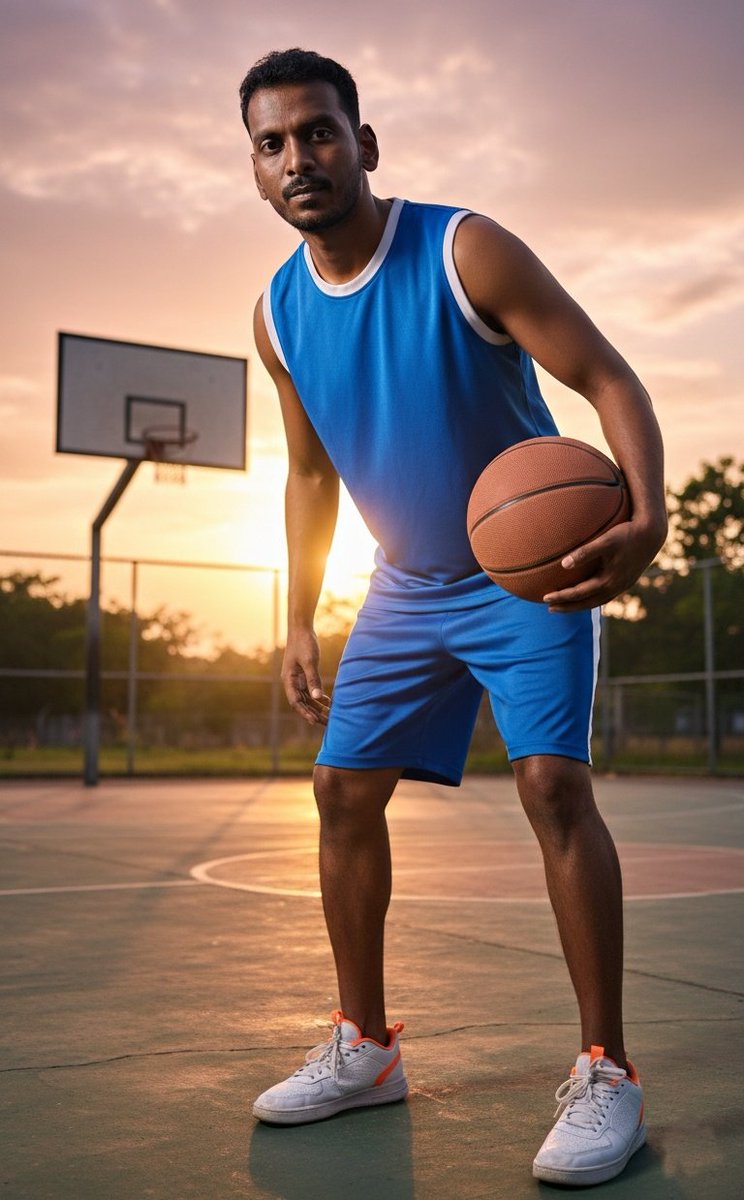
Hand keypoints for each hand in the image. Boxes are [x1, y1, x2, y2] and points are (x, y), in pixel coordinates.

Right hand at [282, 628, 330, 725]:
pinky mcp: (304, 675)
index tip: (315, 722)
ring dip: (317, 708)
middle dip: (313, 714)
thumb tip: (317, 698)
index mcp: (288, 679)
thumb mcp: (309, 661)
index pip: (296, 701)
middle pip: (302, 703)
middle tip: (326, 724)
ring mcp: (297, 679)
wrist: (301, 628)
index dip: (305, 713)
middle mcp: (291, 682)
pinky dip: (319, 698)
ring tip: (329, 718)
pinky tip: (329, 704)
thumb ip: (313, 679)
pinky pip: (311, 691)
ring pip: (307, 699)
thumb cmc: (304, 643)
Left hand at [543, 517, 665, 611]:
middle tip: (550, 608)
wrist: (652, 534)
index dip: (561, 597)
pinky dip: (593, 597)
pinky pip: (606, 594)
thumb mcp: (605, 541)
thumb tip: (563, 564)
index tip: (545, 598)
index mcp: (608, 580)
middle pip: (587, 603)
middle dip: (568, 607)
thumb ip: (584, 553)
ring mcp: (622, 586)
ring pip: (597, 601)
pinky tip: (587, 592)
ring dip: (580, 604)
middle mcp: (615, 587)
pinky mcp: (627, 581)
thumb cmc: (626, 533)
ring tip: (566, 604)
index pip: (579, 594)